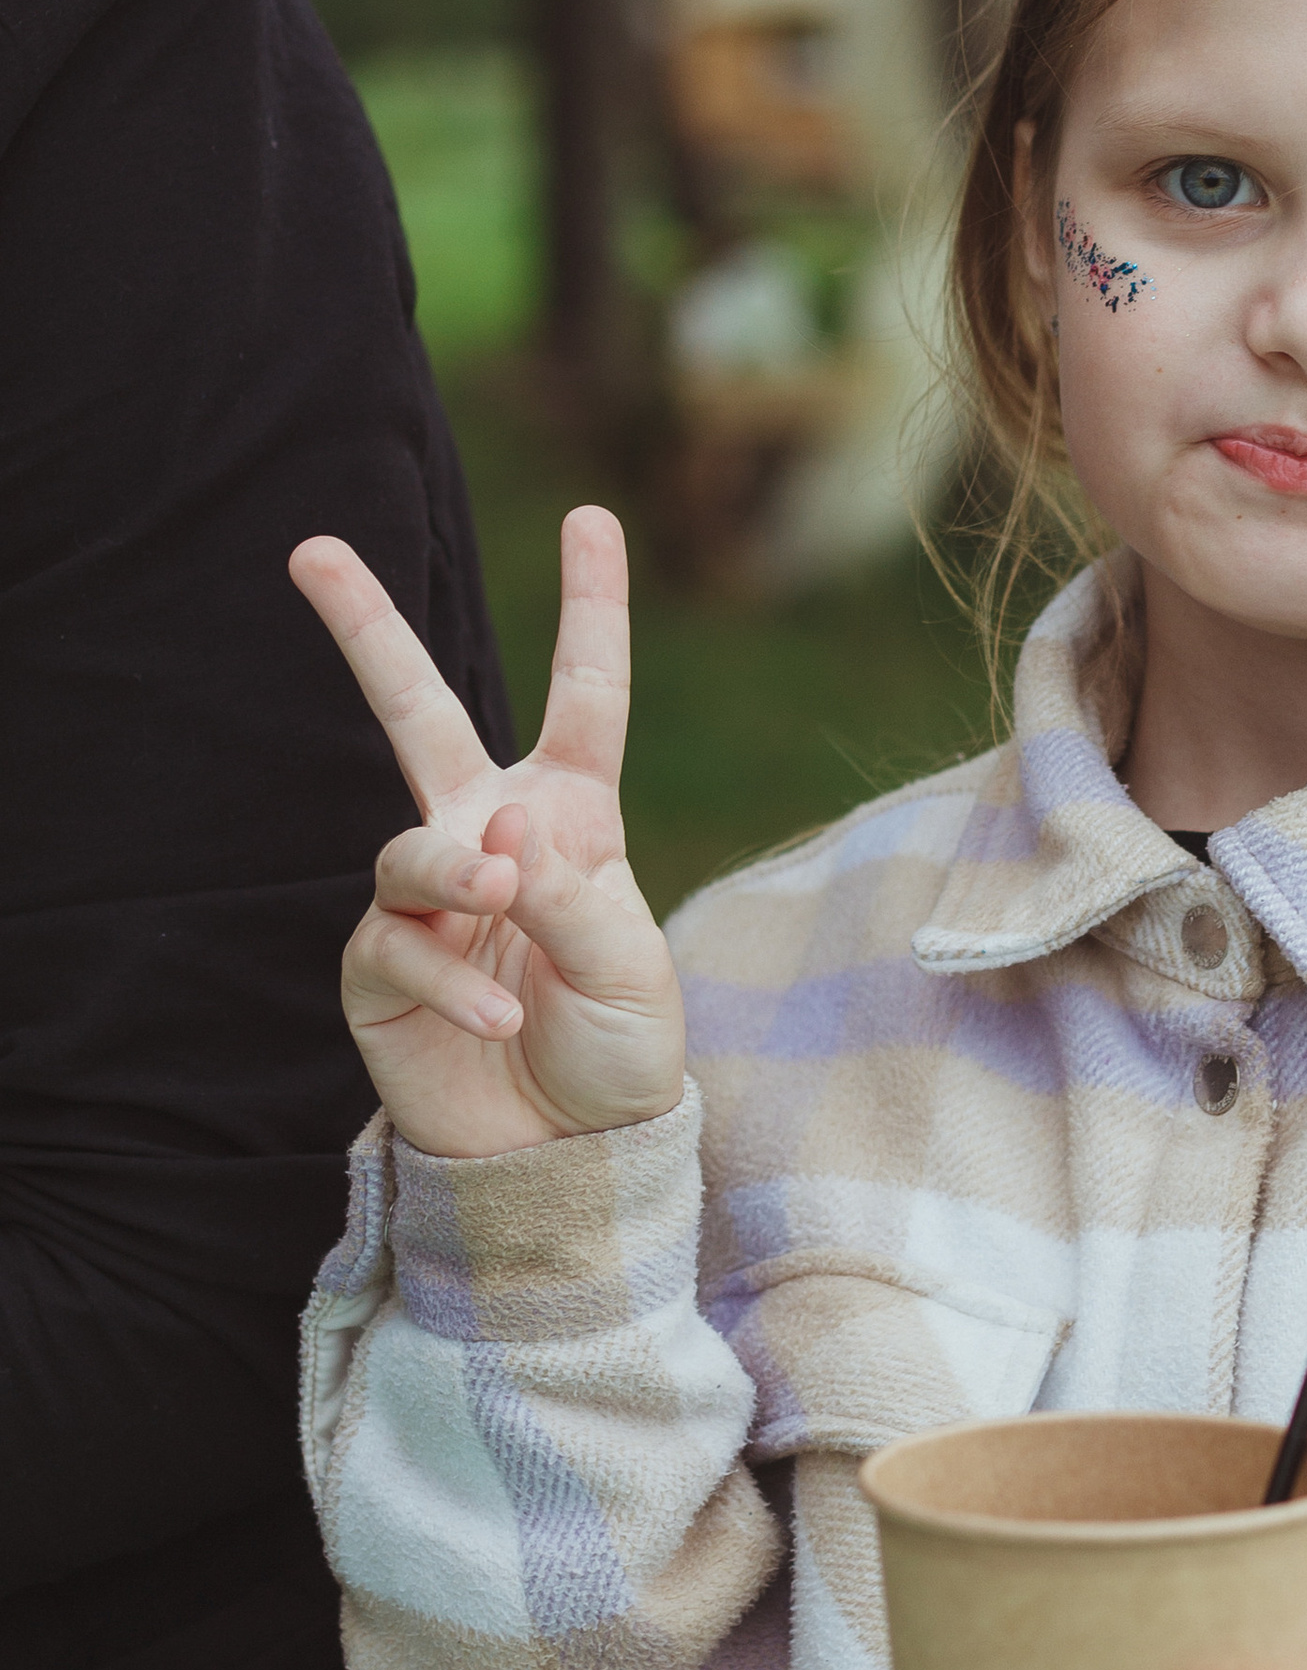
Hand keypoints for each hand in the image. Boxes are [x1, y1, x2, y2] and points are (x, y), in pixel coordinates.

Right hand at [290, 505, 685, 1158]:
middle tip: (310, 550)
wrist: (572, 1154)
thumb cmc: (619, 1049)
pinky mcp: (381, 966)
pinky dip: (453, 979)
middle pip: (418, 713)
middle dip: (364, 631)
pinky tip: (500, 1022)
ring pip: (411, 845)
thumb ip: (574, 895)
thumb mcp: (634, 970)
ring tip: (498, 903)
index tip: (590, 515)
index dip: (590, 607)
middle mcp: (489, 835)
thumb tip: (500, 831)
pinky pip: (398, 943)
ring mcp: (427, 897)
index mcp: (572, 815)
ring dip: (456, 872)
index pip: (584, 696)